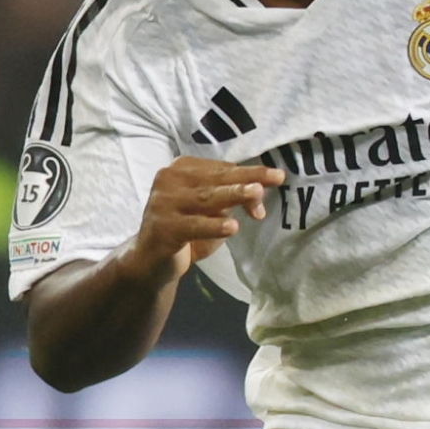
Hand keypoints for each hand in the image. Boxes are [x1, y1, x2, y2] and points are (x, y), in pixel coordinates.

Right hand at [121, 157, 285, 282]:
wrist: (152, 259)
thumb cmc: (187, 228)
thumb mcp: (214, 212)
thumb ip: (233, 200)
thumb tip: (259, 195)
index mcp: (182, 169)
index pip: (221, 169)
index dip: (249, 174)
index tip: (277, 177)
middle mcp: (168, 180)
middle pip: (216, 179)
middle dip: (248, 178)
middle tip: (275, 177)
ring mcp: (162, 203)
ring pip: (206, 198)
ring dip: (233, 195)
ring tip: (257, 192)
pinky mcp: (162, 228)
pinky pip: (193, 226)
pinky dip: (213, 226)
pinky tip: (232, 227)